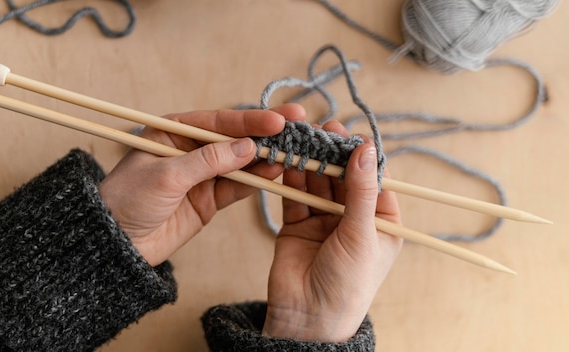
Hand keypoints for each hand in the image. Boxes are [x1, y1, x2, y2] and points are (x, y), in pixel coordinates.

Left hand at [100, 104, 305, 265]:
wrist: (116, 245)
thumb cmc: (128, 200)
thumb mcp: (166, 175)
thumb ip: (209, 161)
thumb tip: (248, 147)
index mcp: (174, 131)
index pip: (218, 121)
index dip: (249, 120)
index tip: (278, 120)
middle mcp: (192, 149)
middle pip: (235, 138)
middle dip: (266, 134)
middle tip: (299, 125)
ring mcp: (203, 175)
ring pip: (242, 163)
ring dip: (266, 158)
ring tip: (293, 153)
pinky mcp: (210, 199)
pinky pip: (238, 186)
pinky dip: (256, 181)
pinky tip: (275, 172)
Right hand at [262, 120, 402, 341]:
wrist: (308, 319)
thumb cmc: (348, 284)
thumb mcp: (362, 234)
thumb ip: (361, 191)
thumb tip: (366, 149)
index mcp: (381, 223)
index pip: (375, 180)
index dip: (363, 157)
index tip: (352, 135)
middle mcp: (353, 219)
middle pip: (344, 177)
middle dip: (333, 154)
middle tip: (323, 129)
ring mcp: (324, 221)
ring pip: (318, 182)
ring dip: (311, 162)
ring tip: (303, 139)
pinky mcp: (298, 225)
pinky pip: (295, 195)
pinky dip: (291, 178)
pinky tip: (288, 160)